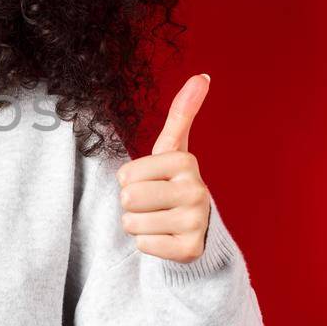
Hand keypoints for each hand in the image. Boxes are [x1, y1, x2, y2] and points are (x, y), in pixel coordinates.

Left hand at [116, 73, 213, 262]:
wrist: (198, 229)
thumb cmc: (175, 184)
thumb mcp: (174, 149)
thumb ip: (182, 113)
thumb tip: (201, 75)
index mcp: (186, 162)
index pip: (125, 174)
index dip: (131, 181)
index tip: (154, 182)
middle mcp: (196, 190)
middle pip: (128, 199)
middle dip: (132, 204)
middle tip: (155, 203)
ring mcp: (195, 221)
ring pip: (132, 223)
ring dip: (139, 224)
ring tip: (159, 219)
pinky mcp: (189, 250)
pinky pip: (143, 245)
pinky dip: (149, 244)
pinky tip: (166, 237)